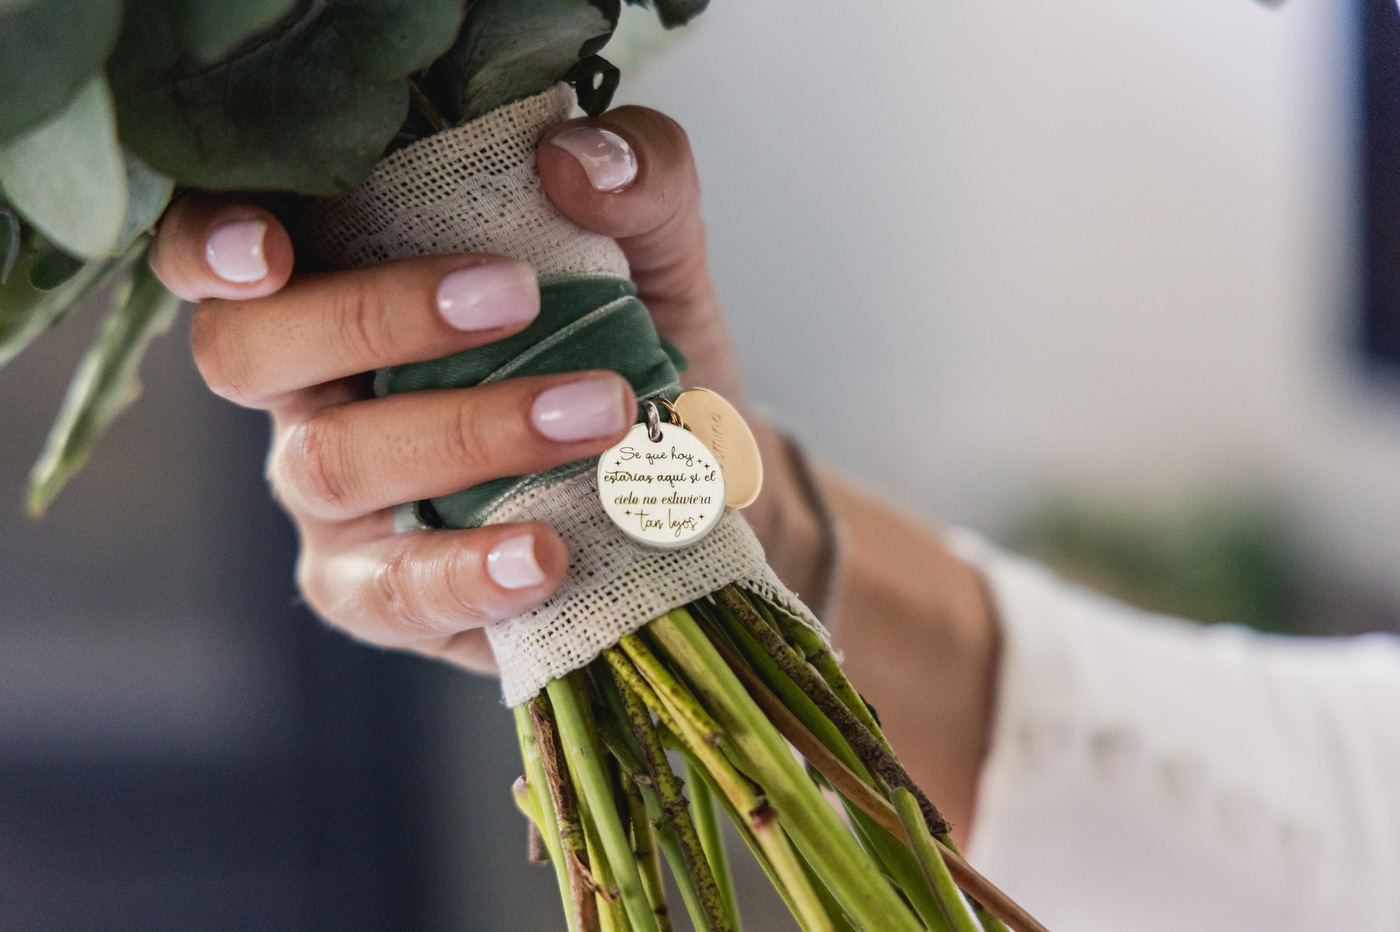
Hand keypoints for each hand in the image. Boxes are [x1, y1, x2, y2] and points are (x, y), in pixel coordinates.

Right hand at [147, 107, 786, 674]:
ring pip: (331, 463)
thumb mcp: (657, 247)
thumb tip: (577, 160)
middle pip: (247, 349)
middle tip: (517, 296)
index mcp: (339, 277)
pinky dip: (466, 572)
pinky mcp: (382, 594)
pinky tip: (546, 553)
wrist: (696, 481)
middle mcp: (309, 386)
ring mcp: (333, 501)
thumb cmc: (635, 346)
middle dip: (376, 316)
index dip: (209, 241)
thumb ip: (638, 179)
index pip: (220, 247)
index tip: (269, 248)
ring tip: (599, 413)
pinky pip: (390, 592)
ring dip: (467, 432)